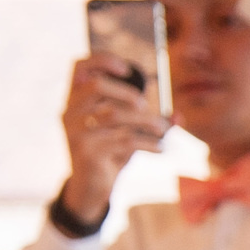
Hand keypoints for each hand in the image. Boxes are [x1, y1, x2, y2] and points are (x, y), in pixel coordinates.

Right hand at [58, 55, 166, 225]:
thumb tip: (179, 116)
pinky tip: (161, 149)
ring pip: (113, 114)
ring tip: (162, 130)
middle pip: (95, 86)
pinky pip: (123, 140)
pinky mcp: (86, 151)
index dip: (101, 61)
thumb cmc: (111, 153)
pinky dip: (148, 143)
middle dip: (127, 92)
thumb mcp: (128, 133)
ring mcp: (75, 132)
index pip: (79, 67)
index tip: (127, 68)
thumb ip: (150, 123)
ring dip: (145, 120)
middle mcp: (69, 112)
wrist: (92, 188)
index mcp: (75, 100)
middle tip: (146, 105)